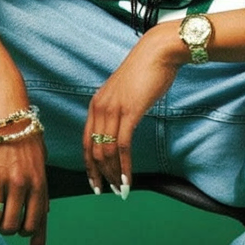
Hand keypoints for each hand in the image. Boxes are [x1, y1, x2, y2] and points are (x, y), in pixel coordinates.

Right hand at [0, 106, 47, 244]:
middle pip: (12, 227)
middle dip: (7, 229)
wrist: (4, 106)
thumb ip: (41, 185)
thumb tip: (43, 212)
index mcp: (40, 181)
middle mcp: (22, 184)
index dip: (37, 244)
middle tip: (2, 219)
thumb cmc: (23, 131)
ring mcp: (0, 179)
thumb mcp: (40, 158)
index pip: (39, 222)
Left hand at [83, 23, 182, 197]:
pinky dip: (125, 166)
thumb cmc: (146, 71)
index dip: (89, 165)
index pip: (86, 141)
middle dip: (100, 174)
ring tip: (122, 189)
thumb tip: (121, 127)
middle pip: (93, 150)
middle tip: (109, 191)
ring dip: (114, 174)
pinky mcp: (130, 112)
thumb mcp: (126, 93)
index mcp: (96, 104)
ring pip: (106, 151)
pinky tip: (129, 179)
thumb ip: (119, 110)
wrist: (158, 52)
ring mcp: (113, 110)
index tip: (95, 181)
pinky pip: (123, 146)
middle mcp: (99, 108)